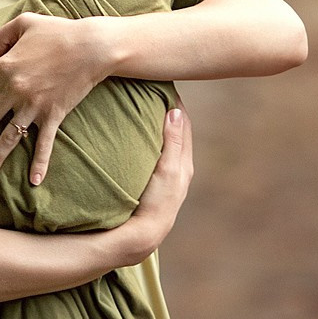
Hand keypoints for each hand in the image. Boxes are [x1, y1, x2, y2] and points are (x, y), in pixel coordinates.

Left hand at [0, 12, 116, 184]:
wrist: (92, 46)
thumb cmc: (58, 31)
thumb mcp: (24, 23)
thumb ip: (1, 36)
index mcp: (4, 67)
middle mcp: (15, 90)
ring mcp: (34, 105)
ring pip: (9, 137)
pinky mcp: (54, 115)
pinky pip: (44, 143)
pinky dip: (40, 162)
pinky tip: (34, 181)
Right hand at [102, 103, 193, 265]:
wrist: (142, 233)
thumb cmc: (157, 201)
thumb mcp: (168, 170)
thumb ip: (174, 142)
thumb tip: (176, 111)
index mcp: (184, 163)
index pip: (183, 124)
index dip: (174, 104)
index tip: (163, 84)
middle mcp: (177, 168)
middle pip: (174, 131)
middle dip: (166, 110)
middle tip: (150, 89)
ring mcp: (163, 175)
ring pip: (163, 141)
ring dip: (155, 124)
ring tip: (141, 105)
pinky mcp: (152, 181)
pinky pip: (152, 151)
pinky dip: (148, 137)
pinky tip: (133, 134)